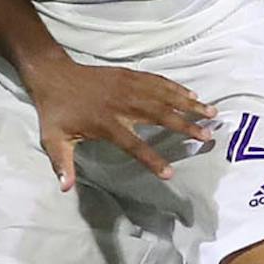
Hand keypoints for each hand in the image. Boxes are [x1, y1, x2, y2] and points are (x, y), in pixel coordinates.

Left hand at [19, 55, 214, 189]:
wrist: (53, 75)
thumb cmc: (55, 112)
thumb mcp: (53, 140)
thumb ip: (62, 164)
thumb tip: (65, 188)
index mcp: (106, 124)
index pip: (134, 145)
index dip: (152, 159)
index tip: (170, 173)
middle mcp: (122, 104)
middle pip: (160, 116)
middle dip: (185, 126)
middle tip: (207, 136)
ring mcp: (127, 87)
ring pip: (164, 96)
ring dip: (188, 104)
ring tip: (211, 113)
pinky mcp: (129, 75)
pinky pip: (157, 81)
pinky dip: (175, 88)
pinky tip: (191, 95)